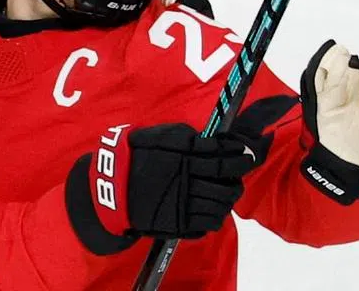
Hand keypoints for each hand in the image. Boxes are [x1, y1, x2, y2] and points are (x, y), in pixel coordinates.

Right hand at [65, 122, 264, 254]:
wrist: (110, 189)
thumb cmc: (134, 156)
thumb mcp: (156, 136)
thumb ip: (184, 136)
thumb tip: (208, 138)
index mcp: (183, 156)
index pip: (223, 154)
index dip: (240, 153)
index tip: (248, 152)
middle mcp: (187, 179)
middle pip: (228, 181)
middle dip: (238, 176)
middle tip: (238, 172)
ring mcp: (185, 203)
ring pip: (222, 204)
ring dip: (229, 196)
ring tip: (227, 191)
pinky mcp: (180, 223)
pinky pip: (210, 223)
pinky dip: (217, 215)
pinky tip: (213, 208)